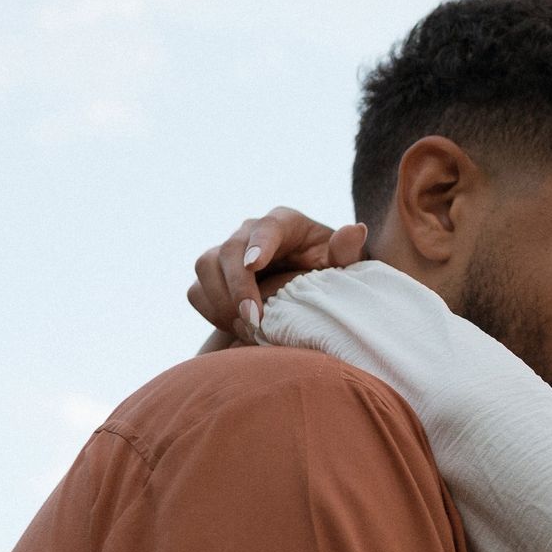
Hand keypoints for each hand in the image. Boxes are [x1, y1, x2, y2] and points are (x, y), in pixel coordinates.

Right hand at [187, 209, 368, 342]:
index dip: (259, 244)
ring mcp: (228, 253)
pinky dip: (210, 310)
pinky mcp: (213, 276)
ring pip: (206, 266)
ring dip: (221, 299)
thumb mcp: (343, 264)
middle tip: (254, 319)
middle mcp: (251, 232)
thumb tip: (354, 230)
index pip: (268, 226)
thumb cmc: (329, 274)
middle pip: (230, 249)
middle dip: (238, 286)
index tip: (255, 265)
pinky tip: (235, 327)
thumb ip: (346, 250)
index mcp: (286, 223)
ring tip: (246, 327)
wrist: (306, 294)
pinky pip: (197, 290)